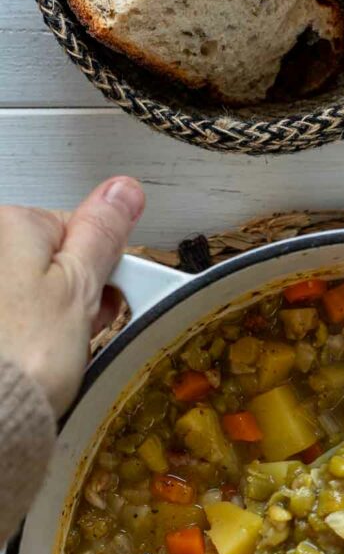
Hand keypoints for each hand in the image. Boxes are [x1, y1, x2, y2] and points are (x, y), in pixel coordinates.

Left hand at [0, 177, 144, 416]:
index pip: (79, 232)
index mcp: (11, 226)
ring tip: (57, 355)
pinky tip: (36, 361)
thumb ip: (102, 235)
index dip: (105, 270)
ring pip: (36, 296)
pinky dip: (31, 341)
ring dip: (56, 324)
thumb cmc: (24, 356)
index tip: (109, 299)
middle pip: (54, 263)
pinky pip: (20, 322)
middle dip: (78, 297)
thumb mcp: (80, 288)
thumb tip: (122, 192)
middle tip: (82, 330)